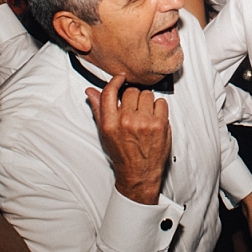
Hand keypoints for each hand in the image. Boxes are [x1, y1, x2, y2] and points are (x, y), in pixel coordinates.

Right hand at [86, 76, 170, 204]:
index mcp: (109, 122)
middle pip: (131, 91)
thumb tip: (91, 91)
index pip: (110, 91)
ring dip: (147, 102)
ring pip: (147, 94)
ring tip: (145, 116)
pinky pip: (161, 102)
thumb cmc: (122, 154)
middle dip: (134, 98)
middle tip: (135, 110)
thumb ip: (98, 109)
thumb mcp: (105, 133)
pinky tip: (154, 118)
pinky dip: (159, 108)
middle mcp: (126, 121)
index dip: (116, 80)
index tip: (121, 78)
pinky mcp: (160, 123)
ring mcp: (144, 122)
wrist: (139, 173)